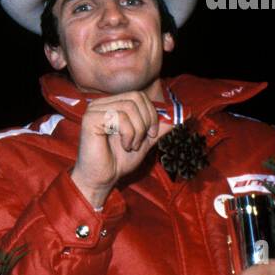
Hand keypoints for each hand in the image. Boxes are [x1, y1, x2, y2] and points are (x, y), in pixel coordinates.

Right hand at [71, 92, 170, 207]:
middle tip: (141, 140)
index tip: (152, 134)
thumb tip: (184, 115)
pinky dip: (128, 134)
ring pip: (129, 108)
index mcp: (112, 105)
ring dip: (137, 131)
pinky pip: (119, 117)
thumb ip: (161, 126)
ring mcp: (94, 110)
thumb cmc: (119, 160)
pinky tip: (123, 145)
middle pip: (135, 98)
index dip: (151, 113)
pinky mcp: (90, 119)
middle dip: (146, 121)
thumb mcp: (146, 140)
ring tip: (131, 145)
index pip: (139, 96)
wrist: (103, 178)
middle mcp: (101, 104)